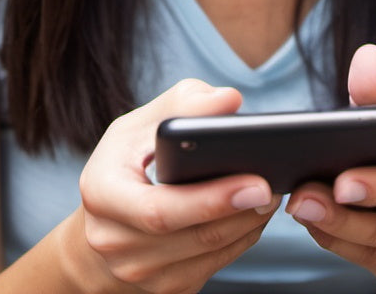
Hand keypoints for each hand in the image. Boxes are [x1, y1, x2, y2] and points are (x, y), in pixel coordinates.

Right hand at [68, 79, 280, 293]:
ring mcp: (137, 272)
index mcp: (100, 193)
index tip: (255, 182)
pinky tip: (252, 214)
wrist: (105, 216)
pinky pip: (212, 266)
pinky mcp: (163, 287)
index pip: (160, 209)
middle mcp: (113, 241)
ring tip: (271, 193)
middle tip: (275, 186)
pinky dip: (240, 240)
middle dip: (241, 211)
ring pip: (209, 253)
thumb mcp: (142, 121)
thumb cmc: (127, 159)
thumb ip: (185, 103)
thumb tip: (230, 100)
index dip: (211, 200)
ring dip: (247, 225)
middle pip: (193, 235)